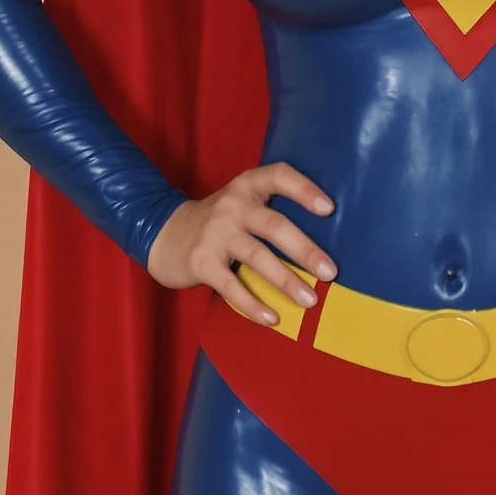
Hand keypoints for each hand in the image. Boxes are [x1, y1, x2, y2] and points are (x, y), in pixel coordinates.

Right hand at [145, 163, 336, 316]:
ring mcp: (215, 234)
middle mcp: (232, 206)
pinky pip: (232, 286)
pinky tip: (272, 318)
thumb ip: (271, 211)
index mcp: (246, 187)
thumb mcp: (241, 203)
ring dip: (286, 280)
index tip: (329, 209)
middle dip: (305, 250)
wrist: (165, 234)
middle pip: (274, 225)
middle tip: (330, 272)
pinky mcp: (201, 262)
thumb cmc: (220, 223)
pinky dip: (253, 304)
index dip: (304, 189)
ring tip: (310, 300)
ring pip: (257, 257)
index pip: (278, 176)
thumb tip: (321, 248)